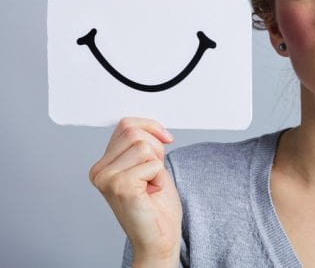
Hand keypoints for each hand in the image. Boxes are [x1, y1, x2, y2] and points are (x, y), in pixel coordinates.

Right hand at [89, 117, 182, 266]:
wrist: (159, 238)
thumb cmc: (157, 205)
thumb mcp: (150, 164)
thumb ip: (143, 144)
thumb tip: (150, 126)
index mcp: (103, 165)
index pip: (126, 125)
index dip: (151, 127)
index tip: (165, 138)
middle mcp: (99, 171)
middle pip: (134, 132)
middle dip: (155, 148)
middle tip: (154, 174)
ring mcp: (106, 178)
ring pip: (144, 146)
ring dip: (157, 165)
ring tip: (151, 185)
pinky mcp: (120, 186)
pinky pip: (151, 163)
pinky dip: (159, 176)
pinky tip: (150, 192)